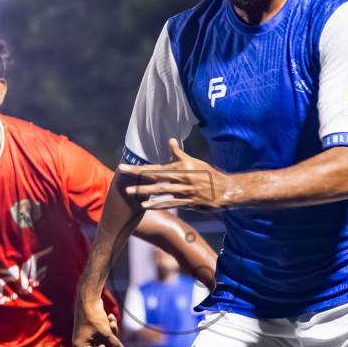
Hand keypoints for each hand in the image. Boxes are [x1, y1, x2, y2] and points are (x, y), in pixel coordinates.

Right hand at [73, 289, 124, 346]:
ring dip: (111, 332)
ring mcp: (87, 336)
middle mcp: (82, 343)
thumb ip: (115, 344)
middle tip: (110, 332)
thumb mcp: (107, 333)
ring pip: (104, 341)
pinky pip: (103, 333)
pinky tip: (111, 317)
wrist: (89, 299)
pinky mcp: (92, 329)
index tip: (103, 345)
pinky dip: (108, 327)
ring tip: (112, 322)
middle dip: (109, 341)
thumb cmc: (94, 317)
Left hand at [119, 139, 236, 209]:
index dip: (140, 167)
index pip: (157, 167)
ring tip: (129, 191)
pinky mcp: (188, 202)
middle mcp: (182, 178)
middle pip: (155, 177)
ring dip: (144, 191)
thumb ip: (179, 154)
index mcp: (182, 166)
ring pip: (161, 191)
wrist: (225, 190)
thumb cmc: (208, 174)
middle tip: (122, 173)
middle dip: (138, 175)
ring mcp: (185, 191)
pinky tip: (145, 205)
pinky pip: (170, 203)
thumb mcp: (195, 162)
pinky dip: (157, 204)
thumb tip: (170, 141)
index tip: (125, 167)